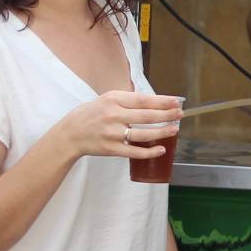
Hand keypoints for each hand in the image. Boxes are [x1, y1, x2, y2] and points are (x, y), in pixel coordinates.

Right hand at [60, 90, 181, 161]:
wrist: (71, 134)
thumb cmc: (92, 114)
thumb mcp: (107, 99)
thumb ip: (128, 100)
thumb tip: (154, 101)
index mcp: (113, 100)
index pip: (143, 100)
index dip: (162, 101)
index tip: (176, 101)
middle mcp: (113, 115)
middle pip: (146, 116)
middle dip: (166, 115)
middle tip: (180, 114)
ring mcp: (112, 134)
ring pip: (143, 134)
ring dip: (162, 132)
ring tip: (174, 129)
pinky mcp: (111, 149)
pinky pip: (134, 152)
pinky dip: (149, 152)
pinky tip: (161, 149)